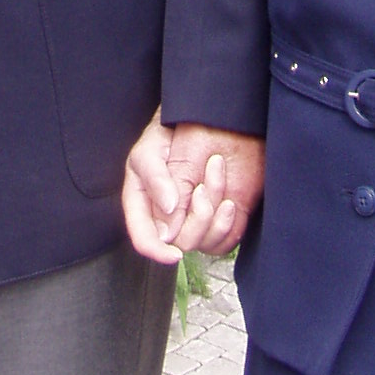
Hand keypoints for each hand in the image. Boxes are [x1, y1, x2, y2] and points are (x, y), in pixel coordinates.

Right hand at [122, 112, 264, 262]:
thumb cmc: (167, 132)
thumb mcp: (152, 149)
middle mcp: (166, 218)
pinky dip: (227, 224)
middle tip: (203, 186)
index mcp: (143, 203)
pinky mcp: (213, 220)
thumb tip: (168, 211)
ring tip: (218, 180)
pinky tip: (230, 203)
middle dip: (196, 217)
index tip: (175, 253)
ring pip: (203, 242)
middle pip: (179, 242)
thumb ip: (155, 179)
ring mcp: (190, 220)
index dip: (156, 251)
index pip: (144, 239)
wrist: (202, 121)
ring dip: (214, 216)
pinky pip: (222, 241)